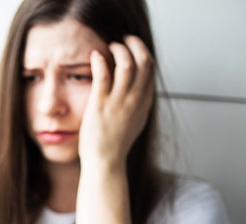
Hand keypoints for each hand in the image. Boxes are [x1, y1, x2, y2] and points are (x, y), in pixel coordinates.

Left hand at [78, 35, 155, 165]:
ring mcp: (119, 102)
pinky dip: (100, 60)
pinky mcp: (101, 104)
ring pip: (126, 64)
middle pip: (144, 62)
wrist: (106, 162)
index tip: (134, 48)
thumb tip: (137, 97)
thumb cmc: (115, 147)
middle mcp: (136, 100)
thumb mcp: (134, 124)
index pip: (151, 71)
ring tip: (110, 45)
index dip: (144, 54)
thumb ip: (137, 107)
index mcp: (144, 104)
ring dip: (119, 50)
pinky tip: (95, 55)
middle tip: (124, 39)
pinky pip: (103, 74)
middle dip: (136, 45)